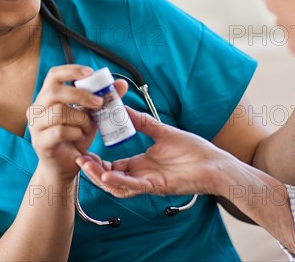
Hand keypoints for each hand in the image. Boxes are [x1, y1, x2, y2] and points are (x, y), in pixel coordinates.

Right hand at [27, 65, 127, 181]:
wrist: (66, 166)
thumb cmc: (75, 137)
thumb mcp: (91, 116)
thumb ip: (103, 99)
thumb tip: (122, 83)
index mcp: (47, 97)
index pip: (54, 75)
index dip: (71, 71)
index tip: (90, 73)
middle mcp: (37, 109)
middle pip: (55, 92)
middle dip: (81, 95)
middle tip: (99, 103)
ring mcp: (36, 126)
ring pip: (59, 112)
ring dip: (81, 119)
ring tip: (88, 127)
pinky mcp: (40, 142)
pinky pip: (60, 131)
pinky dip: (76, 132)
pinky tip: (81, 136)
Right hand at [76, 107, 225, 196]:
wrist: (216, 163)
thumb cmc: (195, 150)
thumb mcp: (163, 131)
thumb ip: (143, 122)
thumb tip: (124, 108)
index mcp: (142, 164)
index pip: (114, 165)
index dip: (98, 160)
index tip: (85, 150)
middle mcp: (142, 175)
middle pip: (110, 177)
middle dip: (93, 170)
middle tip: (78, 159)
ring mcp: (149, 182)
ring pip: (117, 185)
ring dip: (100, 177)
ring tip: (85, 165)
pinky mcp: (158, 186)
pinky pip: (134, 186)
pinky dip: (119, 181)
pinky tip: (106, 174)